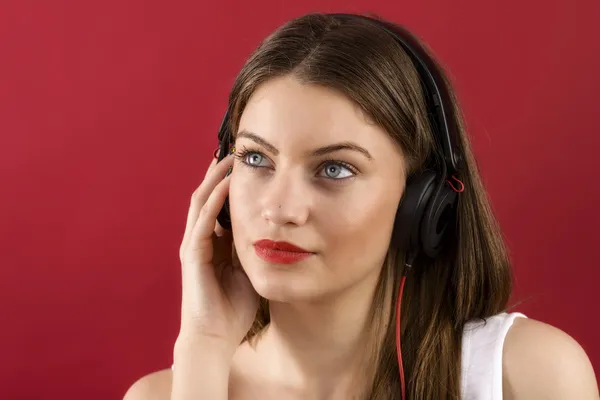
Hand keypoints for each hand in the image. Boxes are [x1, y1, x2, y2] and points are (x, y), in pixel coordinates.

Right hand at [176, 154, 258, 350]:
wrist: (215, 337)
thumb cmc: (234, 308)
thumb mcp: (250, 270)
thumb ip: (255, 249)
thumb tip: (275, 230)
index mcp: (214, 243)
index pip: (220, 205)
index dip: (230, 183)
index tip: (248, 164)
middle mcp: (201, 239)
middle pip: (208, 196)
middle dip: (220, 173)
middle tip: (236, 150)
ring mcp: (194, 245)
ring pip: (201, 201)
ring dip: (215, 178)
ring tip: (230, 157)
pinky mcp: (192, 254)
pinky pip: (203, 220)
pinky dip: (215, 200)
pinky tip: (228, 183)